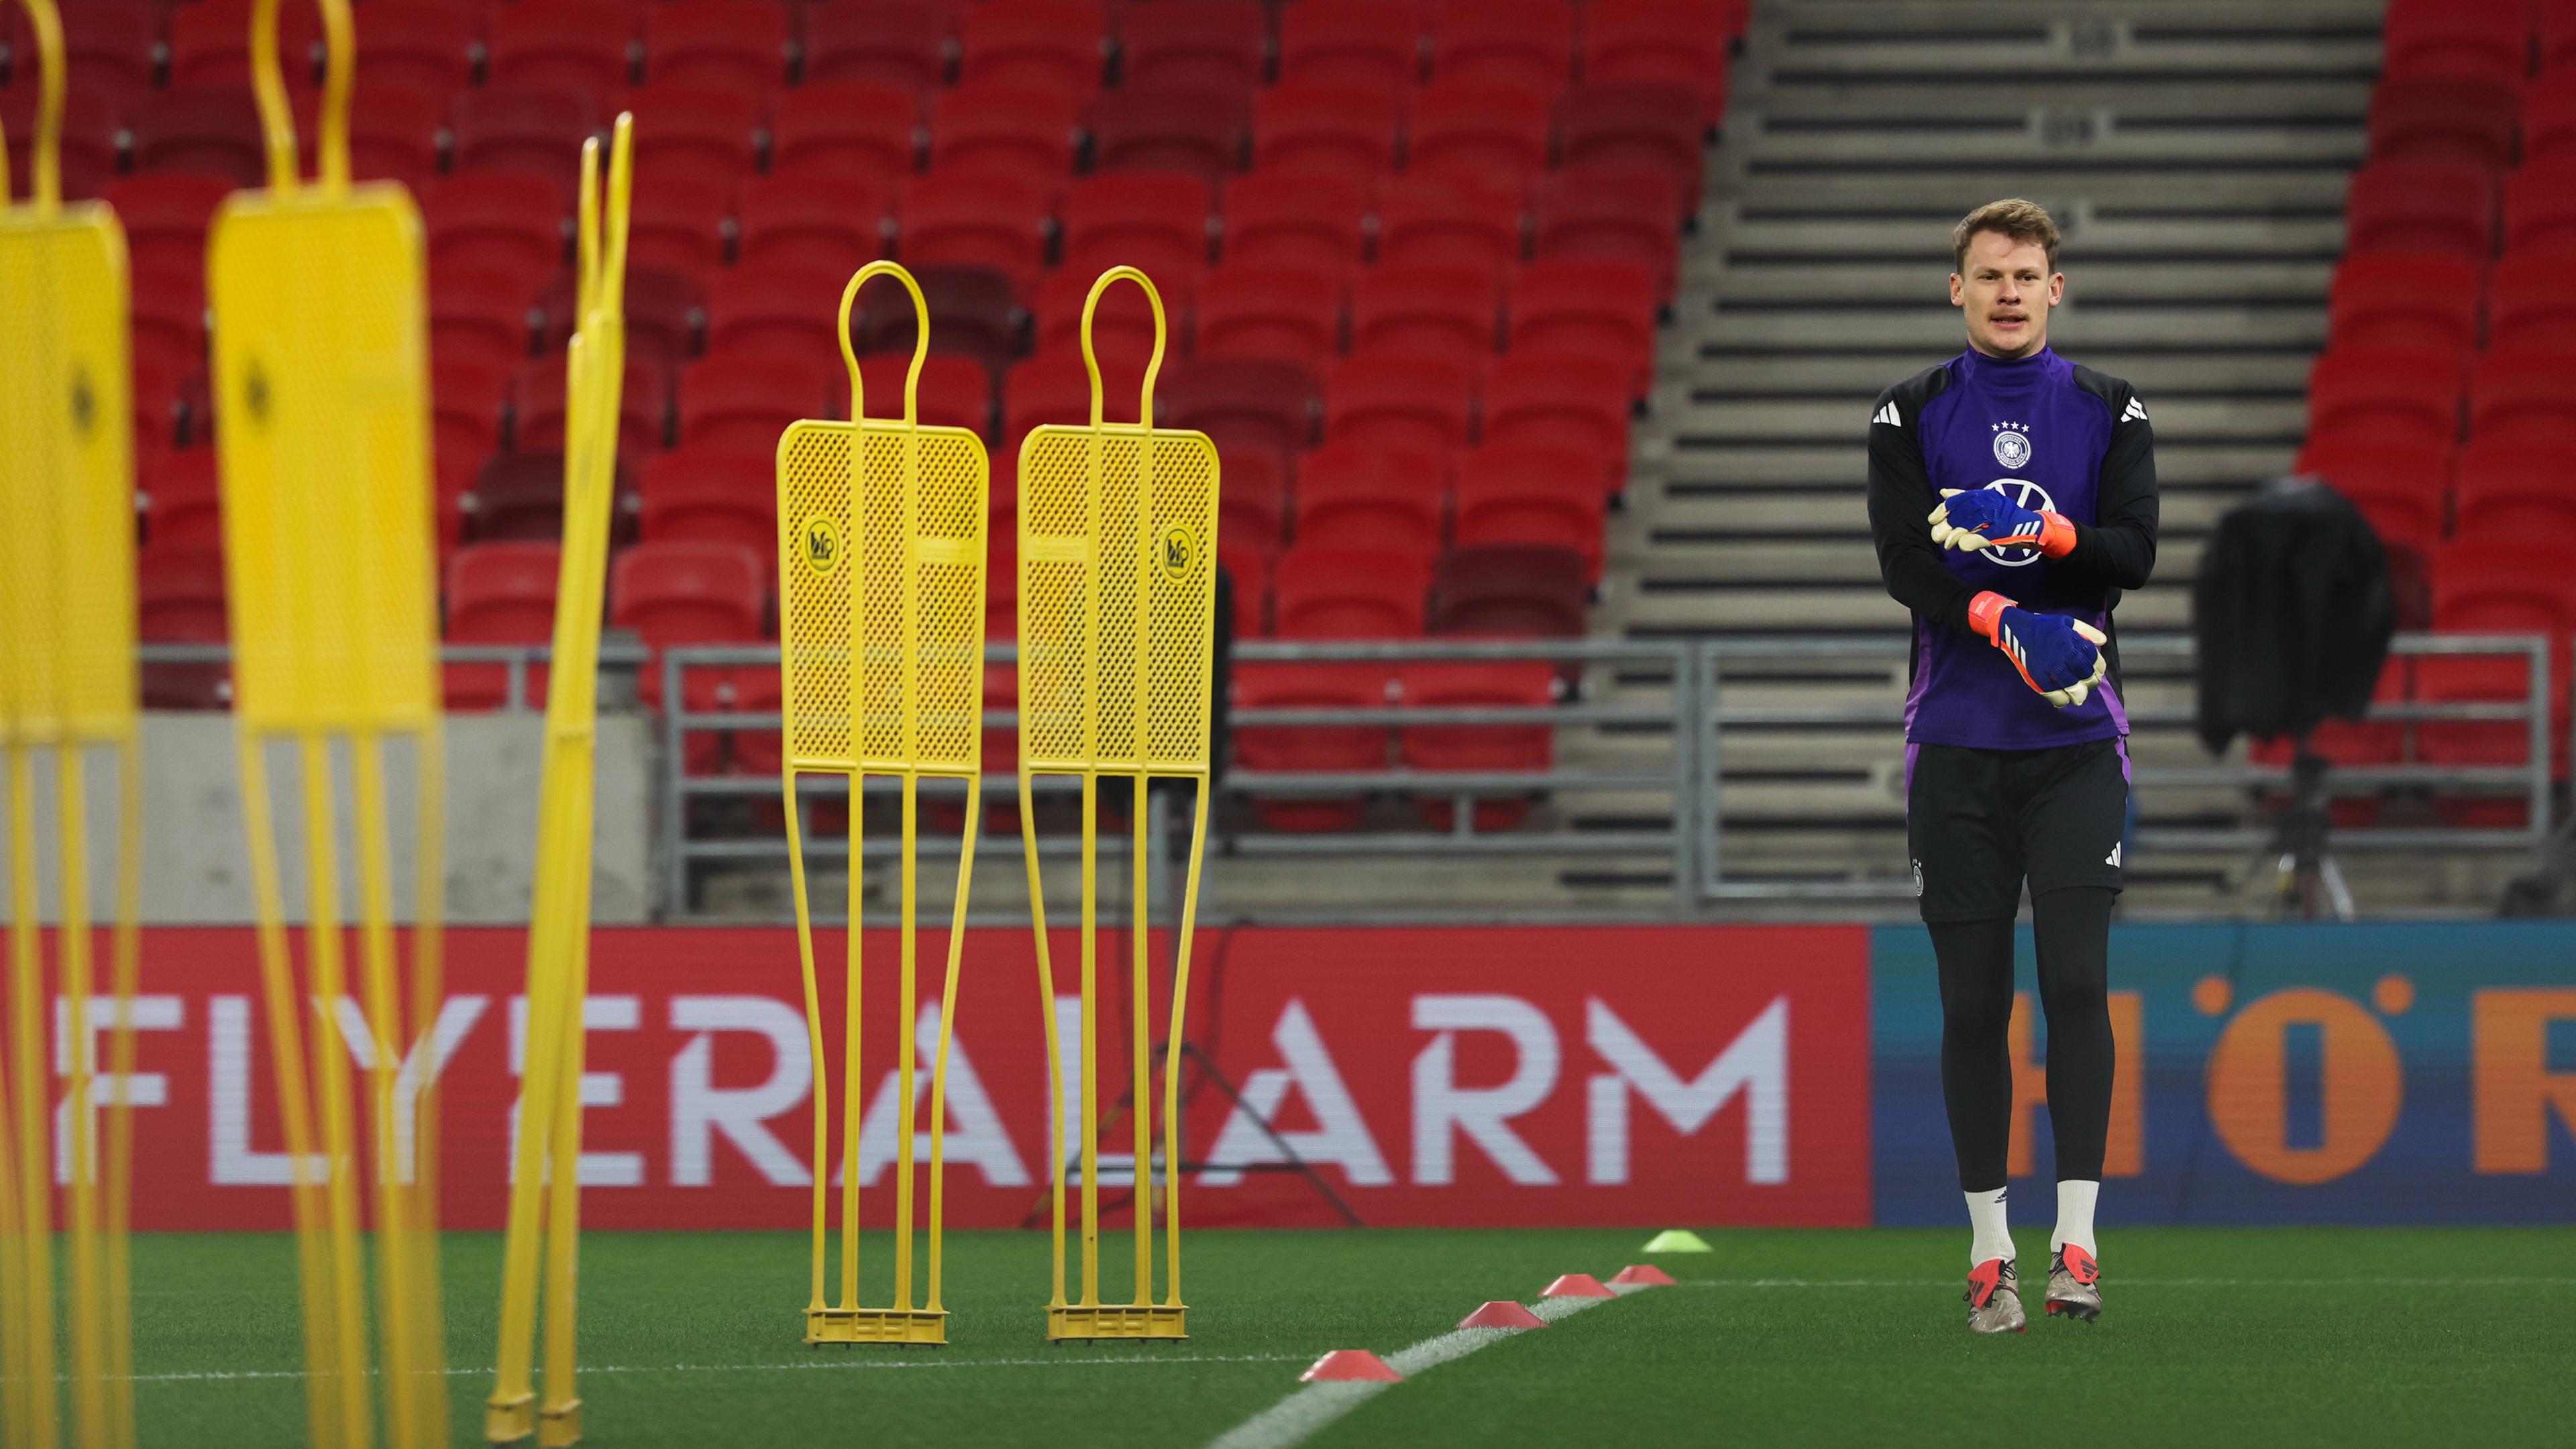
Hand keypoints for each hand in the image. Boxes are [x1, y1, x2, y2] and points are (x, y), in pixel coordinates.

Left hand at [1930, 488, 2074, 556]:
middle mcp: (1992, 503)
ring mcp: (1999, 517)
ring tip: (1947, 544)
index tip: (1932, 520)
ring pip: (1970, 523)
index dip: (1943, 510)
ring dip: (1955, 535)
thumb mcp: (1985, 504)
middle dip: (1947, 524)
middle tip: (1937, 536)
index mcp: (1985, 495)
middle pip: (1963, 512)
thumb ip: (1964, 499)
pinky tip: (1962, 547)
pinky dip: (1969, 542)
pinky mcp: (2004, 532)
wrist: (2031, 527)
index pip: (1959, 499)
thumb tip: (1943, 492)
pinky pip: (1982, 537)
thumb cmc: (2004, 517)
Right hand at [1969, 593, 2108, 707]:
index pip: (2096, 663)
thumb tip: (2102, 641)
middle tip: (2086, 685)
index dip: (2098, 670)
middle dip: (2090, 683)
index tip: (2094, 673)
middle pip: (2088, 677)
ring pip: (2075, 690)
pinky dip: (2062, 700)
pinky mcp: (2039, 678)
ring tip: (2077, 696)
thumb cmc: (2044, 626)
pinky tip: (2063, 698)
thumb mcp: (2067, 622)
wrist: (2016, 629)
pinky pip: (2057, 697)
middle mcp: (2066, 655)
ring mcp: (2052, 668)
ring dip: (2079, 695)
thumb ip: (2087, 632)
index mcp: (2075, 642)